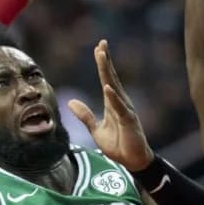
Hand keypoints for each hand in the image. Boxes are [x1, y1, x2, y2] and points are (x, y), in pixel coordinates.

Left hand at [69, 40, 153, 171]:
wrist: (132, 161)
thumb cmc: (118, 144)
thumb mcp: (96, 130)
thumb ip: (85, 116)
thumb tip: (71, 103)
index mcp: (112, 103)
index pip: (106, 79)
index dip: (103, 64)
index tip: (99, 48)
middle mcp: (120, 102)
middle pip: (111, 77)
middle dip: (105, 61)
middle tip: (101, 43)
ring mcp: (126, 110)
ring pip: (115, 87)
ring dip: (108, 72)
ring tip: (102, 57)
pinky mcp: (129, 121)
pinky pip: (120, 108)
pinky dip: (113, 97)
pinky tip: (108, 87)